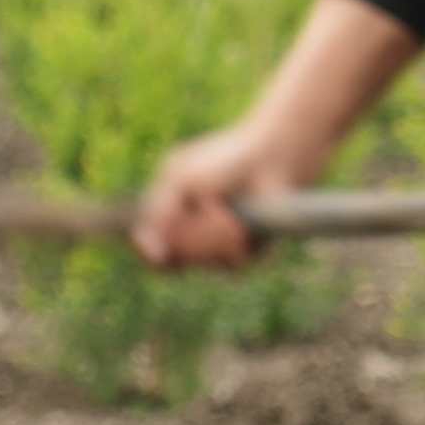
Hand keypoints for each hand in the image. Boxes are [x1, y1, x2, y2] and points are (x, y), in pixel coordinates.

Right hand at [130, 117, 301, 270]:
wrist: (273, 157)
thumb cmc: (225, 161)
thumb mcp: (181, 181)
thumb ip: (158, 215)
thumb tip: (153, 254)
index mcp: (174, 213)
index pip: (151, 248)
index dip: (152, 252)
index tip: (157, 250)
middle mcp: (196, 232)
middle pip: (177, 260)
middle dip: (192, 237)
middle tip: (211, 208)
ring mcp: (222, 243)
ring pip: (205, 264)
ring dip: (214, 239)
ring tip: (229, 215)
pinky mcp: (249, 250)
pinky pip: (234, 266)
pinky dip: (237, 247)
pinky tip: (244, 228)